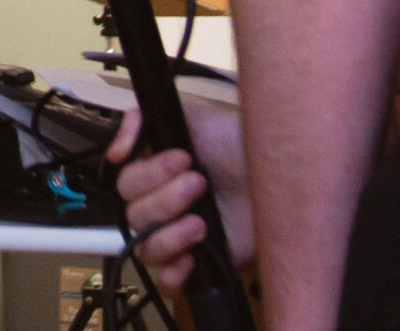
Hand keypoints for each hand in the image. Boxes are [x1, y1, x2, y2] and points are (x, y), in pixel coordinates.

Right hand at [107, 101, 252, 291]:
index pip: (126, 184)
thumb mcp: (191, 117)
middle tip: (200, 184)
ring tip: (202, 223)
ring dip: (169, 235)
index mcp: (157, 176)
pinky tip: (191, 259)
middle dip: (165, 200)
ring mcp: (182, 237)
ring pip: (145, 250)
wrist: (284, 173)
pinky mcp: (203, 263)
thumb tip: (115, 153)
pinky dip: (173, 274)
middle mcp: (165, 207)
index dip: (150, 173)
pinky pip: (168, 282)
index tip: (184, 158)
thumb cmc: (240, 144)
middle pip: (133, 217)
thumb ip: (144, 121)